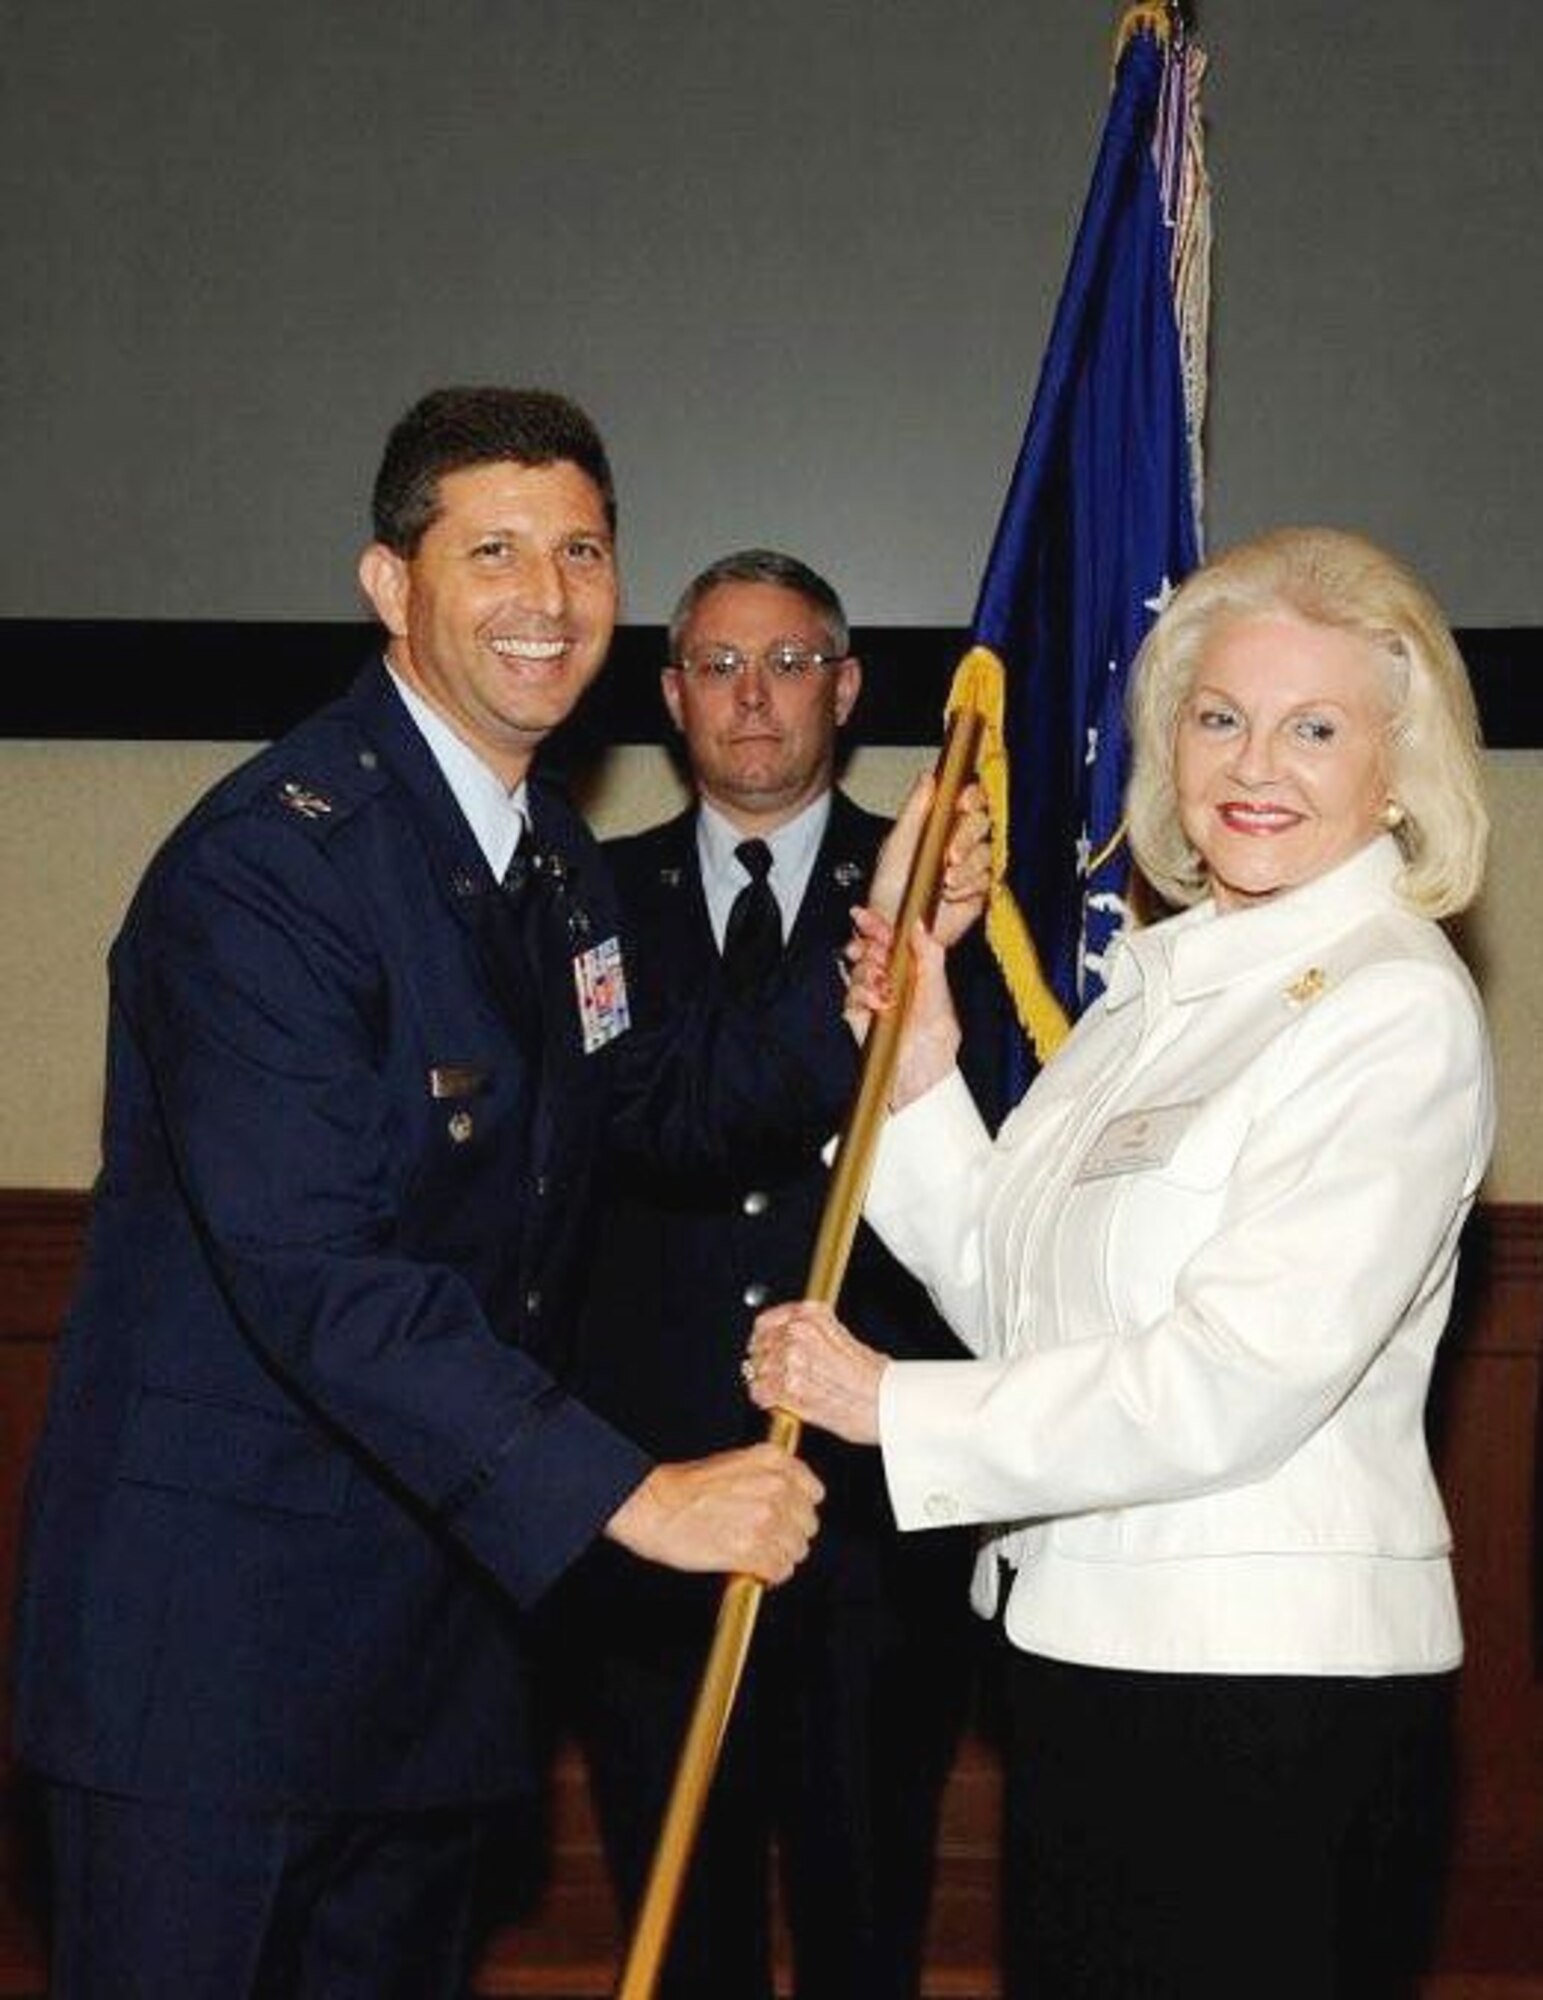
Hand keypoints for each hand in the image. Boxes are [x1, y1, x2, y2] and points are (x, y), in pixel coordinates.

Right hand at [604, 1445, 822, 1584]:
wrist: (654, 1507)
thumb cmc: (686, 1488)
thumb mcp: (736, 1462)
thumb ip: (768, 1476)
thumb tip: (791, 1498)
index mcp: (771, 1461)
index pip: (814, 1492)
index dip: (799, 1509)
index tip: (788, 1517)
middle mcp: (773, 1487)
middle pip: (808, 1525)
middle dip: (790, 1536)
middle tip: (768, 1539)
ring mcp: (764, 1519)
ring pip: (796, 1551)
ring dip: (780, 1558)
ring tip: (758, 1554)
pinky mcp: (751, 1550)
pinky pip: (779, 1570)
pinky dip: (769, 1575)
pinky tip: (754, 1569)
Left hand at [744, 1301, 885, 1446]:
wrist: (887, 1401)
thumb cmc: (874, 1376)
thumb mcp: (843, 1338)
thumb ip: (814, 1335)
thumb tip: (790, 1343)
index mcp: (812, 1315)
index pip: (766, 1321)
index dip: (762, 1338)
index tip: (763, 1346)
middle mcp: (799, 1333)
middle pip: (759, 1346)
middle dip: (762, 1361)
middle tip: (773, 1374)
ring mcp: (792, 1360)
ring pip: (757, 1369)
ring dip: (764, 1381)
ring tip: (778, 1390)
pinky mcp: (789, 1388)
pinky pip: (760, 1391)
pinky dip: (764, 1398)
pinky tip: (776, 1401)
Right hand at [842, 907, 960, 1109]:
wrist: (921, 1073)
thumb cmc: (936, 1040)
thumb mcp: (938, 989)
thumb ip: (929, 953)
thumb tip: (919, 924)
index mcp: (913, 970)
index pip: (891, 940)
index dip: (877, 925)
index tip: (864, 915)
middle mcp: (891, 981)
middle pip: (869, 951)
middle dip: (868, 947)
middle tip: (872, 950)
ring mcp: (873, 996)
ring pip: (858, 969)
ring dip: (869, 973)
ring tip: (885, 987)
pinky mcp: (858, 1014)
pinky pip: (851, 994)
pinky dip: (863, 994)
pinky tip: (878, 1003)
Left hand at [868, 773, 991, 950]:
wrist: (895, 927)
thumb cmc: (890, 888)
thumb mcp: (897, 843)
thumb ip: (915, 809)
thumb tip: (929, 776)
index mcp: (940, 824)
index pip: (968, 797)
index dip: (971, 796)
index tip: (963, 803)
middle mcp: (959, 841)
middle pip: (983, 821)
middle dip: (967, 837)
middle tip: (949, 855)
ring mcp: (971, 865)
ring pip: (987, 852)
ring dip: (966, 867)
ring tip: (944, 881)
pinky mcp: (979, 889)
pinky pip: (987, 879)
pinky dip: (969, 886)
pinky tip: (951, 894)